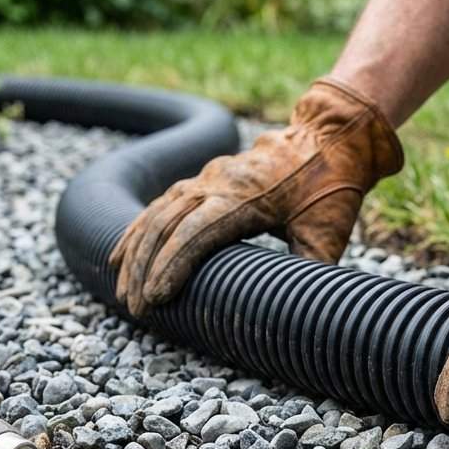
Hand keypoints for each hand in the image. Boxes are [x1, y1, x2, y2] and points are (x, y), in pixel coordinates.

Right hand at [110, 77, 402, 316]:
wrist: (327, 139)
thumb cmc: (330, 187)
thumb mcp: (329, 230)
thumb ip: (312, 268)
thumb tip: (301, 308)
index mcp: (245, 195)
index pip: (197, 232)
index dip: (173, 264)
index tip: (157, 297)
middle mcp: (216, 182)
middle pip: (166, 224)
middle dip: (146, 268)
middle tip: (138, 309)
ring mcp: (204, 179)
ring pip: (156, 214)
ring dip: (136, 254)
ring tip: (124, 294)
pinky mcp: (200, 181)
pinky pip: (159, 205)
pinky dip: (137, 231)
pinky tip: (117, 256)